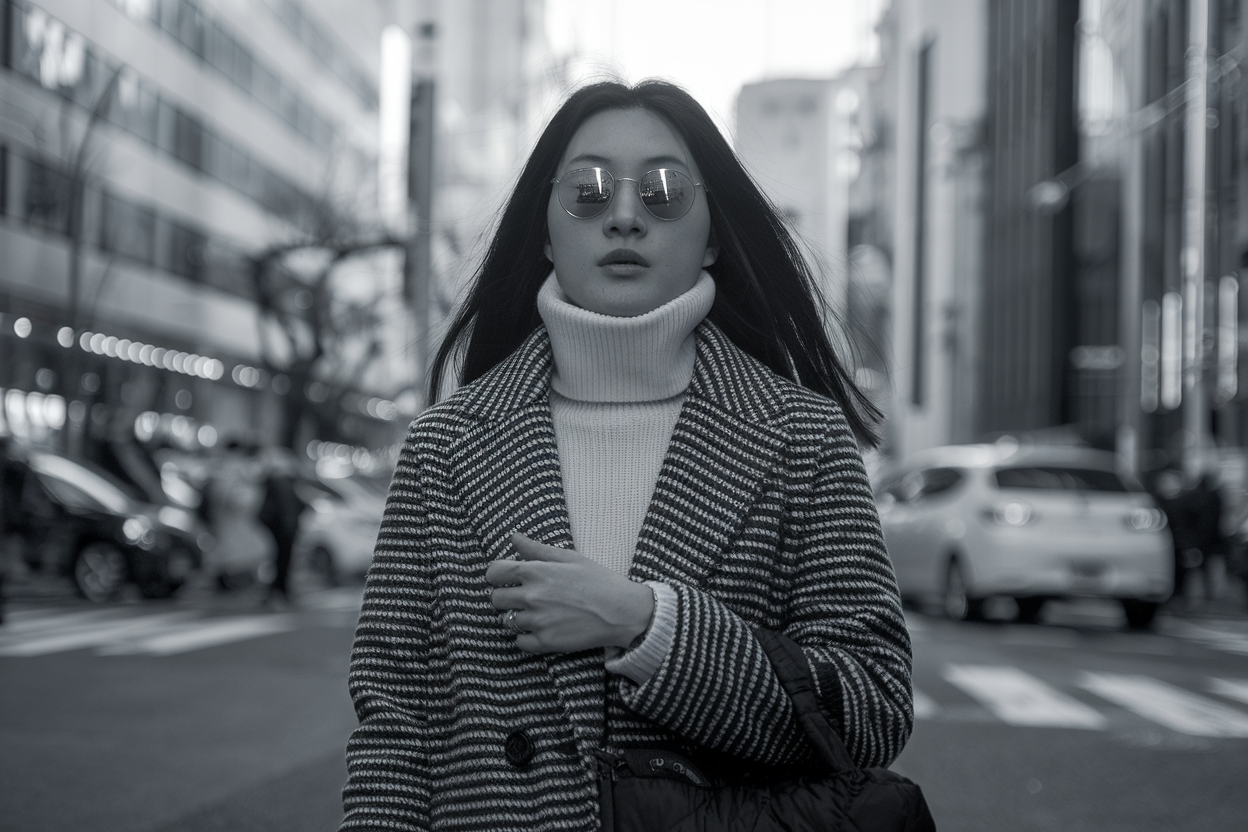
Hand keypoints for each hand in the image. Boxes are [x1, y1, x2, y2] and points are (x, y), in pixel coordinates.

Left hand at [486, 533, 654, 653]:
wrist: (622, 612)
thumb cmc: (599, 581)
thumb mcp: (570, 558)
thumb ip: (537, 549)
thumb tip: (514, 538)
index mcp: (536, 572)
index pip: (493, 573)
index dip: (497, 575)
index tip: (505, 578)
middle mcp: (531, 596)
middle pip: (496, 599)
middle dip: (505, 596)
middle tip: (522, 597)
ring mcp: (537, 621)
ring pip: (507, 621)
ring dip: (515, 617)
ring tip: (535, 613)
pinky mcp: (545, 642)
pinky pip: (519, 642)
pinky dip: (525, 637)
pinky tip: (541, 629)